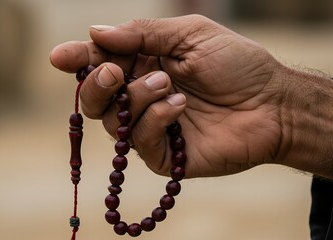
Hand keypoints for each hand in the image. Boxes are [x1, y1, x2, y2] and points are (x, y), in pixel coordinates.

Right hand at [50, 14, 332, 178]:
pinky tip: (180, 105)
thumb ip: (142, 33)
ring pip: (114, 122)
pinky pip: (140, 142)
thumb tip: (94, 32)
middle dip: (96, 85)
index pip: (100, 64)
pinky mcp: (165, 155)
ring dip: (136, 98)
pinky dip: (155, 119)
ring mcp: (152, 127)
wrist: (273, 102)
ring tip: (169, 84)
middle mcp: (141, 97)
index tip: (59, 56)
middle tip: (112, 72)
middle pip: (96, 99)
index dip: (78, 59)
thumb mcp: (189, 35)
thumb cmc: (236, 63)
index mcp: (144, 65)